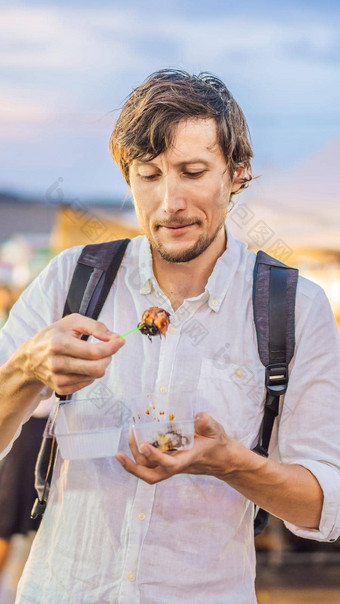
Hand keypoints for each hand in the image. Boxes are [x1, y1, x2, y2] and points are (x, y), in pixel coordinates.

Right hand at [22, 313, 124, 394]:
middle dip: (109, 357)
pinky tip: (82, 364)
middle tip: (108, 349)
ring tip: (91, 355)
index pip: (94, 352)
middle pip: (97, 368)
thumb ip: (95, 326)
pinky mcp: (60, 389)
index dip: (112, 347)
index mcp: (59, 344)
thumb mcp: (72, 322)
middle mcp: (57, 364)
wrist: (30, 357)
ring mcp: (57, 379)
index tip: (120, 341)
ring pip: (94, 376)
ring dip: (99, 364)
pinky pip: (87, 383)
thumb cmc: (54, 335)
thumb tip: (114, 337)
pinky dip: (90, 373)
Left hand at [116, 413, 239, 484]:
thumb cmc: (217, 444)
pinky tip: (137, 438)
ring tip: (130, 436)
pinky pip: (150, 463)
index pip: (170, 464)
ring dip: (135, 459)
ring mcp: (171, 465)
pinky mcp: (168, 461)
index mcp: (188, 459)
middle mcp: (176, 465)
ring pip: (148, 470)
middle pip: (152, 476)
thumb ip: (208, 424)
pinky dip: (141, 454)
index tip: (144, 444)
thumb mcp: (216, 431)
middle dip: (134, 469)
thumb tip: (201, 416)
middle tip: (119, 454)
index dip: (156, 456)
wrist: (221, 459)